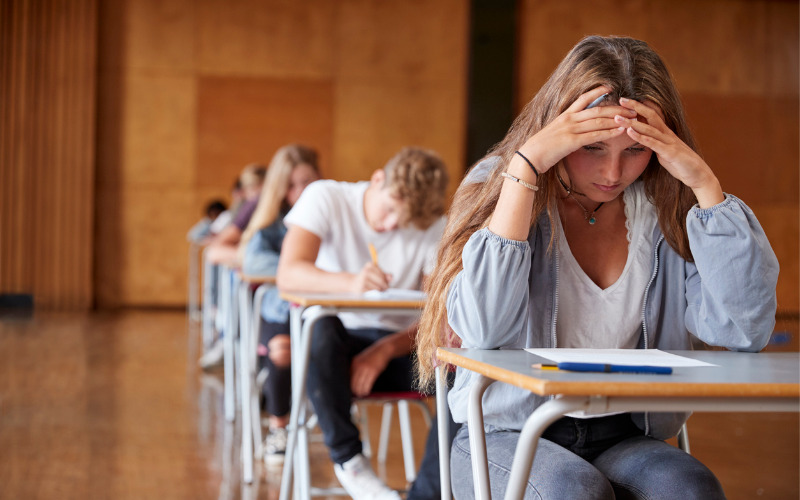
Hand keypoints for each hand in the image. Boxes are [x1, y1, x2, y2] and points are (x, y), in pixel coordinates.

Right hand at [350, 263, 391, 292]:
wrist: (352, 283)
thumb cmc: (367, 279)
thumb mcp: (375, 274)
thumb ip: (385, 275)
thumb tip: (391, 278)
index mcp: (370, 265)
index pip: (383, 275)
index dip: (386, 280)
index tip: (385, 282)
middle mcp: (365, 271)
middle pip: (381, 281)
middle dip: (385, 286)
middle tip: (385, 289)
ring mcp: (362, 280)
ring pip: (378, 288)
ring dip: (379, 291)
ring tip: (376, 290)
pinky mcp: (361, 289)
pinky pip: (373, 293)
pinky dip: (374, 294)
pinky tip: (371, 292)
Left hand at [350, 342, 391, 396]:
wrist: (382, 349)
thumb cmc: (372, 356)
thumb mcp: (361, 359)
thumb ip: (355, 367)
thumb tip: (352, 380)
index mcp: (354, 363)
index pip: (348, 377)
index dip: (349, 385)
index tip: (351, 390)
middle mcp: (358, 366)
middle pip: (353, 382)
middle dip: (354, 390)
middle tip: (356, 394)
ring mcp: (366, 368)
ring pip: (360, 384)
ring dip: (361, 391)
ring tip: (362, 394)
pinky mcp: (374, 371)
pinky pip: (368, 383)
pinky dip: (367, 389)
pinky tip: (367, 392)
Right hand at [516, 86, 636, 172]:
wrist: (529, 157)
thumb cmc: (540, 149)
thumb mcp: (553, 134)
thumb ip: (564, 129)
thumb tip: (572, 130)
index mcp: (564, 116)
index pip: (583, 99)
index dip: (598, 92)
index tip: (611, 87)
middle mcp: (569, 119)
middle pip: (597, 109)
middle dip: (616, 107)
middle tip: (632, 106)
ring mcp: (571, 129)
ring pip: (599, 121)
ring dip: (617, 119)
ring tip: (632, 118)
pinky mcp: (572, 141)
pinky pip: (595, 135)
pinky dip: (609, 132)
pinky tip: (620, 131)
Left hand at [616, 98, 723, 207]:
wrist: (698, 174)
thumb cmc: (680, 163)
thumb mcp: (663, 150)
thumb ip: (653, 143)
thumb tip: (642, 138)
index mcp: (665, 133)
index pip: (651, 115)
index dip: (639, 107)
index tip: (625, 100)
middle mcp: (667, 134)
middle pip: (651, 116)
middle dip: (635, 107)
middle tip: (620, 99)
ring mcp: (669, 143)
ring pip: (650, 129)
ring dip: (633, 123)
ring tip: (619, 118)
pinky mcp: (670, 153)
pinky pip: (655, 144)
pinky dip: (642, 138)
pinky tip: (631, 132)